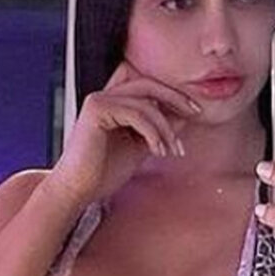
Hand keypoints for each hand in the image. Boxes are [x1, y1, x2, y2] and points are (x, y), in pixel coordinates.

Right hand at [48, 60, 200, 204]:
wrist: (79, 190)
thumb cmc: (104, 172)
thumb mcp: (140, 147)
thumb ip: (158, 130)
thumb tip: (183, 116)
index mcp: (113, 102)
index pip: (148, 87)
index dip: (172, 94)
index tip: (194, 112)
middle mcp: (104, 96)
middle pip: (148, 85)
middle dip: (175, 98)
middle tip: (196, 113)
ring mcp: (98, 100)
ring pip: (145, 103)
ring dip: (165, 127)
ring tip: (172, 150)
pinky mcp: (96, 110)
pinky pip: (136, 114)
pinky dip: (152, 132)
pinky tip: (157, 150)